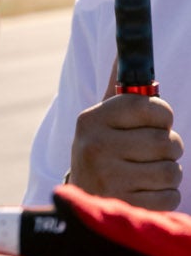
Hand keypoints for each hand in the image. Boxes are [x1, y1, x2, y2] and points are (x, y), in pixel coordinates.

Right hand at [70, 91, 181, 210]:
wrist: (83, 199)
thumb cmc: (105, 152)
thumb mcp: (105, 119)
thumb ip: (119, 88)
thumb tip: (123, 51)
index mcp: (92, 119)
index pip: (149, 106)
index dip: (162, 116)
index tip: (154, 123)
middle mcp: (95, 145)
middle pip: (166, 141)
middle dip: (167, 149)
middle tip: (148, 154)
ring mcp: (107, 177)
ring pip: (172, 170)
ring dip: (166, 174)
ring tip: (144, 175)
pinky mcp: (122, 204)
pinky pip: (169, 197)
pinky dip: (164, 197)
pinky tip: (143, 194)